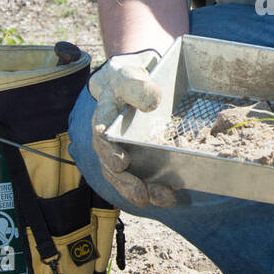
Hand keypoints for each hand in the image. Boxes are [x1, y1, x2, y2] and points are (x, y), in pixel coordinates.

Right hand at [88, 49, 177, 207]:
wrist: (132, 78)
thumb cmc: (128, 77)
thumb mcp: (131, 74)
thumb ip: (139, 87)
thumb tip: (152, 103)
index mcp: (104, 117)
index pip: (102, 137)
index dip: (110, 152)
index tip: (121, 163)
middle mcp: (110, 138)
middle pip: (113, 166)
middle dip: (128, 183)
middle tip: (142, 195)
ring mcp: (122, 150)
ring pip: (127, 176)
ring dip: (144, 190)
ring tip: (163, 200)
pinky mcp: (137, 156)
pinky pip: (142, 175)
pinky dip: (155, 186)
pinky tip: (171, 192)